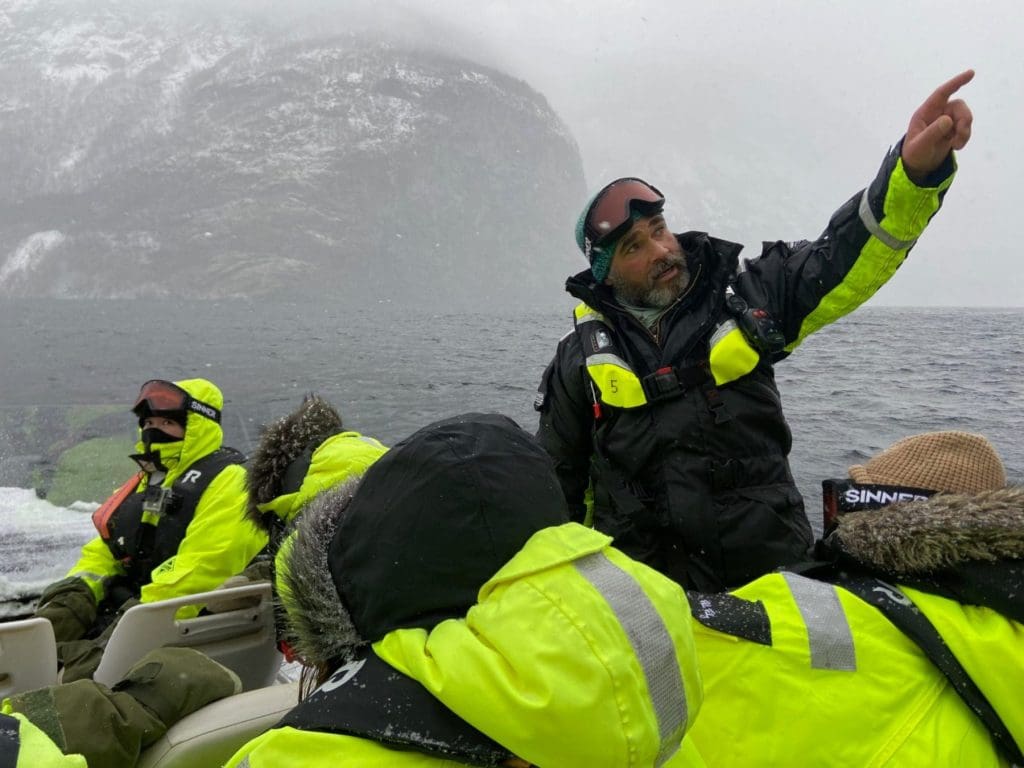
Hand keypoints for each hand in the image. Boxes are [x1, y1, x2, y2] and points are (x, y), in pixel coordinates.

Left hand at [901, 69, 973, 183]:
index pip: (942, 93)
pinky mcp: (953, 129)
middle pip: (959, 107)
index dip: (956, 82)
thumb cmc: (914, 154)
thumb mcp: (920, 145)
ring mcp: (946, 121)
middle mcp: (937, 113)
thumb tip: (948, 120)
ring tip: (957, 145)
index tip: (971, 73)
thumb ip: (933, 132)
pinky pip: (965, 127)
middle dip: (964, 120)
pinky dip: (964, 137)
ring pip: (965, 117)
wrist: (918, 166)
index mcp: (925, 112)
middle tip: (960, 136)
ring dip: (965, 130)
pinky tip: (956, 146)